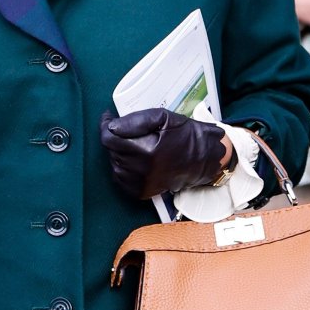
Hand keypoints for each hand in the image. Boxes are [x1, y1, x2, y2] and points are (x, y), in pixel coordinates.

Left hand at [100, 108, 233, 199]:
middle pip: (112, 151)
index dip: (105, 125)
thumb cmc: (185, 135)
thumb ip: (136, 120)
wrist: (204, 158)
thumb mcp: (164, 118)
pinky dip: (122, 169)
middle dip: (115, 139)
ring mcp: (142, 183)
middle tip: (127, 132)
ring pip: (114, 165)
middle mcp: (142, 170)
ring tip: (134, 146)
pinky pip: (120, 179)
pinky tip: (135, 160)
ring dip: (118, 154)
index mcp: (146, 149)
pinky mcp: (142, 192)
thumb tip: (112, 126)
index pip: (109, 139)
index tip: (108, 117)